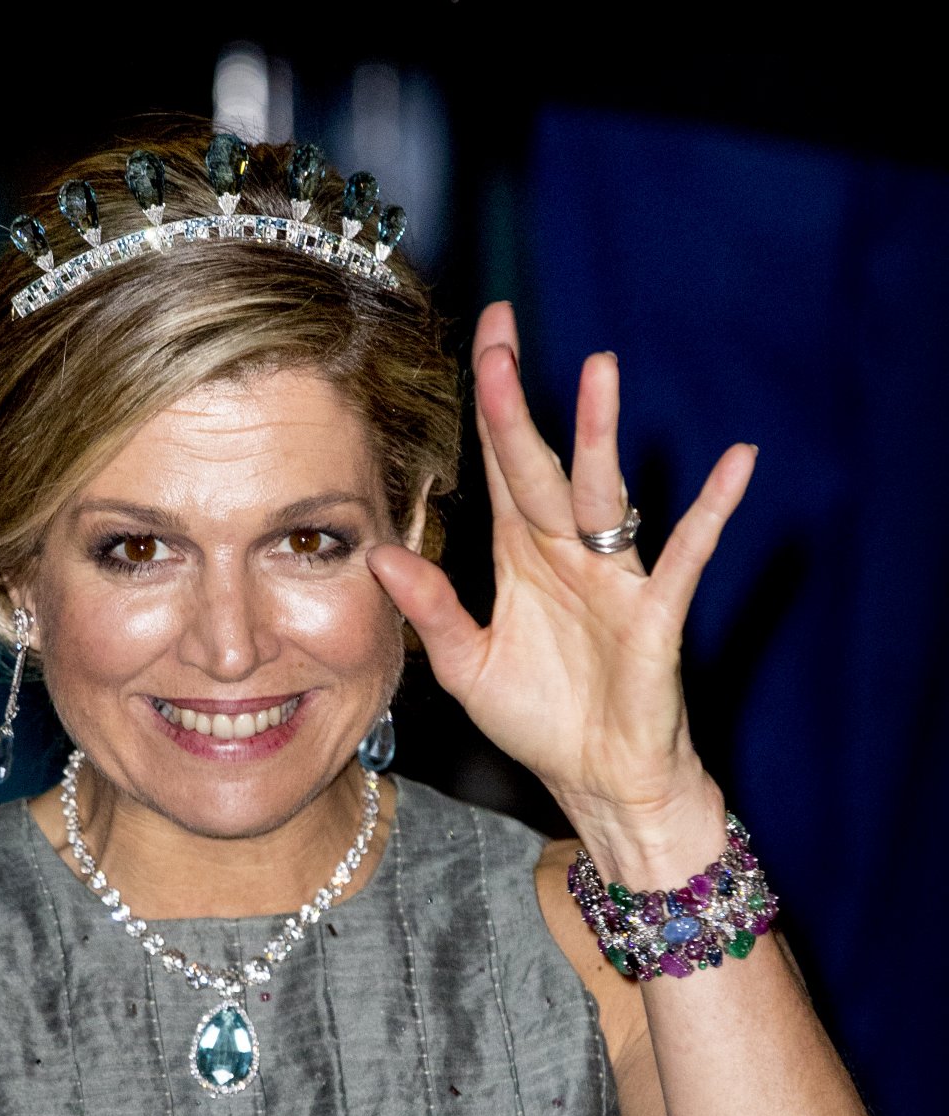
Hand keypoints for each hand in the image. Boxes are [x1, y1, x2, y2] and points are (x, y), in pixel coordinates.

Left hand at [368, 302, 756, 872]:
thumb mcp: (467, 667)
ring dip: (599, 435)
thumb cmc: (540, 720)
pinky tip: (737, 462)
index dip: (488, 407)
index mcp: (520, 556)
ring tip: (598, 371)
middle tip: (502, 334)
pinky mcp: (655, 616)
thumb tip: (378, 553)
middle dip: (519, 401)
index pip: (499, 466)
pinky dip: (713, 511)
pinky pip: (687, 555)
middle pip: (538, 463)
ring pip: (603, 493)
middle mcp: (566, 552)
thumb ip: (430, 609)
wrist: (599, 781)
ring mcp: (614, 577)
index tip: (481, 340)